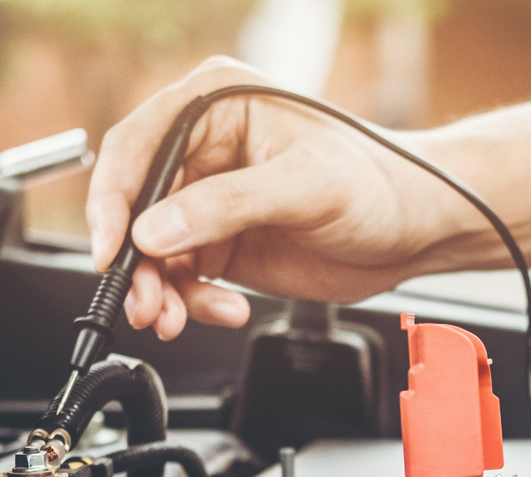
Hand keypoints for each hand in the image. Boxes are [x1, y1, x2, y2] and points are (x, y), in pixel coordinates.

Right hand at [86, 57, 474, 338]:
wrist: (418, 229)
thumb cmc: (381, 182)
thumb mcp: (307, 185)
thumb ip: (229, 204)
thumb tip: (156, 228)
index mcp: (217, 104)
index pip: (138, 145)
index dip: (113, 198)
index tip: (112, 247)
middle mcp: (205, 148)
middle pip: (135, 205)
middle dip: (137, 261)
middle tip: (147, 302)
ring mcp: (209, 198)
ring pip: (151, 249)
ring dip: (158, 290)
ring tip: (176, 317)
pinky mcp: (221, 241)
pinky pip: (181, 276)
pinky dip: (190, 301)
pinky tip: (222, 309)